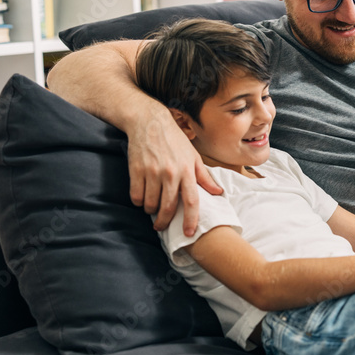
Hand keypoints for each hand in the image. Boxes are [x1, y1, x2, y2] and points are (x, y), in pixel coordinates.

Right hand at [127, 107, 222, 235]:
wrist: (149, 122)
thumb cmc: (174, 140)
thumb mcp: (193, 156)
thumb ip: (204, 176)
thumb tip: (218, 192)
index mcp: (187, 171)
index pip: (192, 201)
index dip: (191, 220)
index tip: (189, 233)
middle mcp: (170, 173)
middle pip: (168, 208)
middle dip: (164, 221)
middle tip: (161, 226)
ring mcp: (152, 172)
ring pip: (150, 204)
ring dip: (150, 210)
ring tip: (151, 207)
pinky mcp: (136, 170)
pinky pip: (136, 196)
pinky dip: (138, 201)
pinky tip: (142, 196)